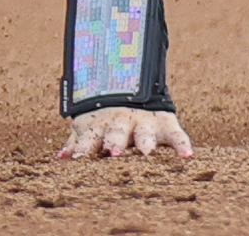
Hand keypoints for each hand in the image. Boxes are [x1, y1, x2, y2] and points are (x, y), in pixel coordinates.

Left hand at [59, 106, 192, 159]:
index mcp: (99, 126)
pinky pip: (177, 135)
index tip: (77, 160)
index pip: (90, 138)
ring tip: (146, 152)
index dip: (83, 148)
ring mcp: (144, 124)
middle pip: (117, 133)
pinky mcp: (166, 124)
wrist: (131, 88)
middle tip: (113, 153)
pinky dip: (182, 144)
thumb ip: (77, 142)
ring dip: (144, 142)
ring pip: (145, 134)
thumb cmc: (106, 119)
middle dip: (114, 142)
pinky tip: (187, 156)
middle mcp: (121, 124)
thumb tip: (60, 158)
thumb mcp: (90, 127)